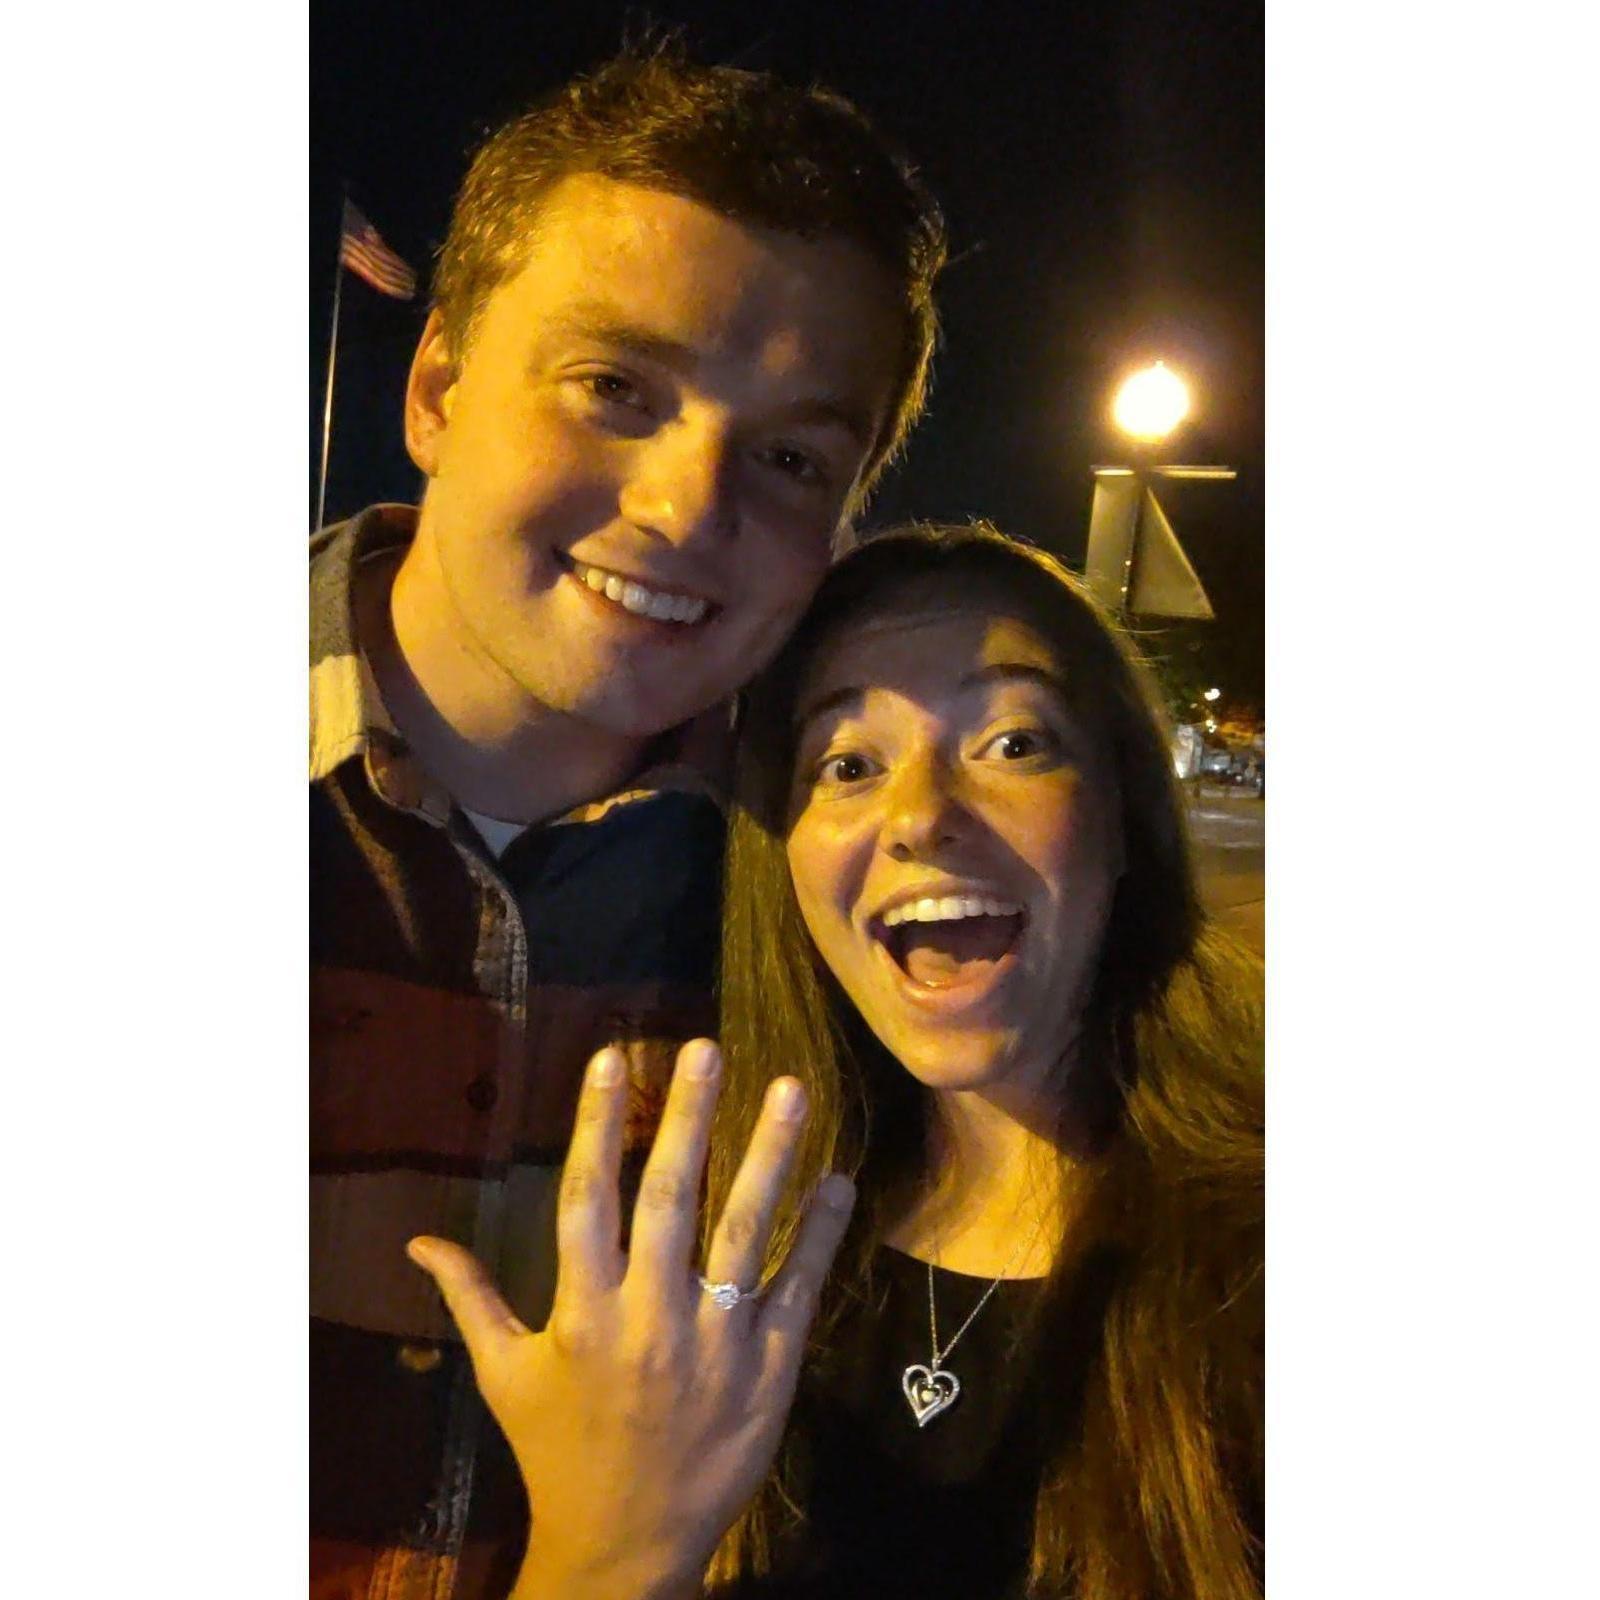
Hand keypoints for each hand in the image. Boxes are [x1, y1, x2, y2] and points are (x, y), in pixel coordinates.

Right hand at [407, 1039, 854, 1599]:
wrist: (625, 1548)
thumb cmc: (558, 1451)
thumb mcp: (505, 1376)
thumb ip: (470, 1299)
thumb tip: (419, 1241)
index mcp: (582, 1311)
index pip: (587, 1198)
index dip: (595, 1125)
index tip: (611, 1057)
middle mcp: (649, 1316)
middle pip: (671, 1199)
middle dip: (687, 1118)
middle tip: (706, 1048)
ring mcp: (717, 1342)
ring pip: (747, 1232)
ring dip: (770, 1154)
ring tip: (791, 1087)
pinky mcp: (771, 1370)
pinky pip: (801, 1290)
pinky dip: (822, 1235)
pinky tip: (840, 1180)